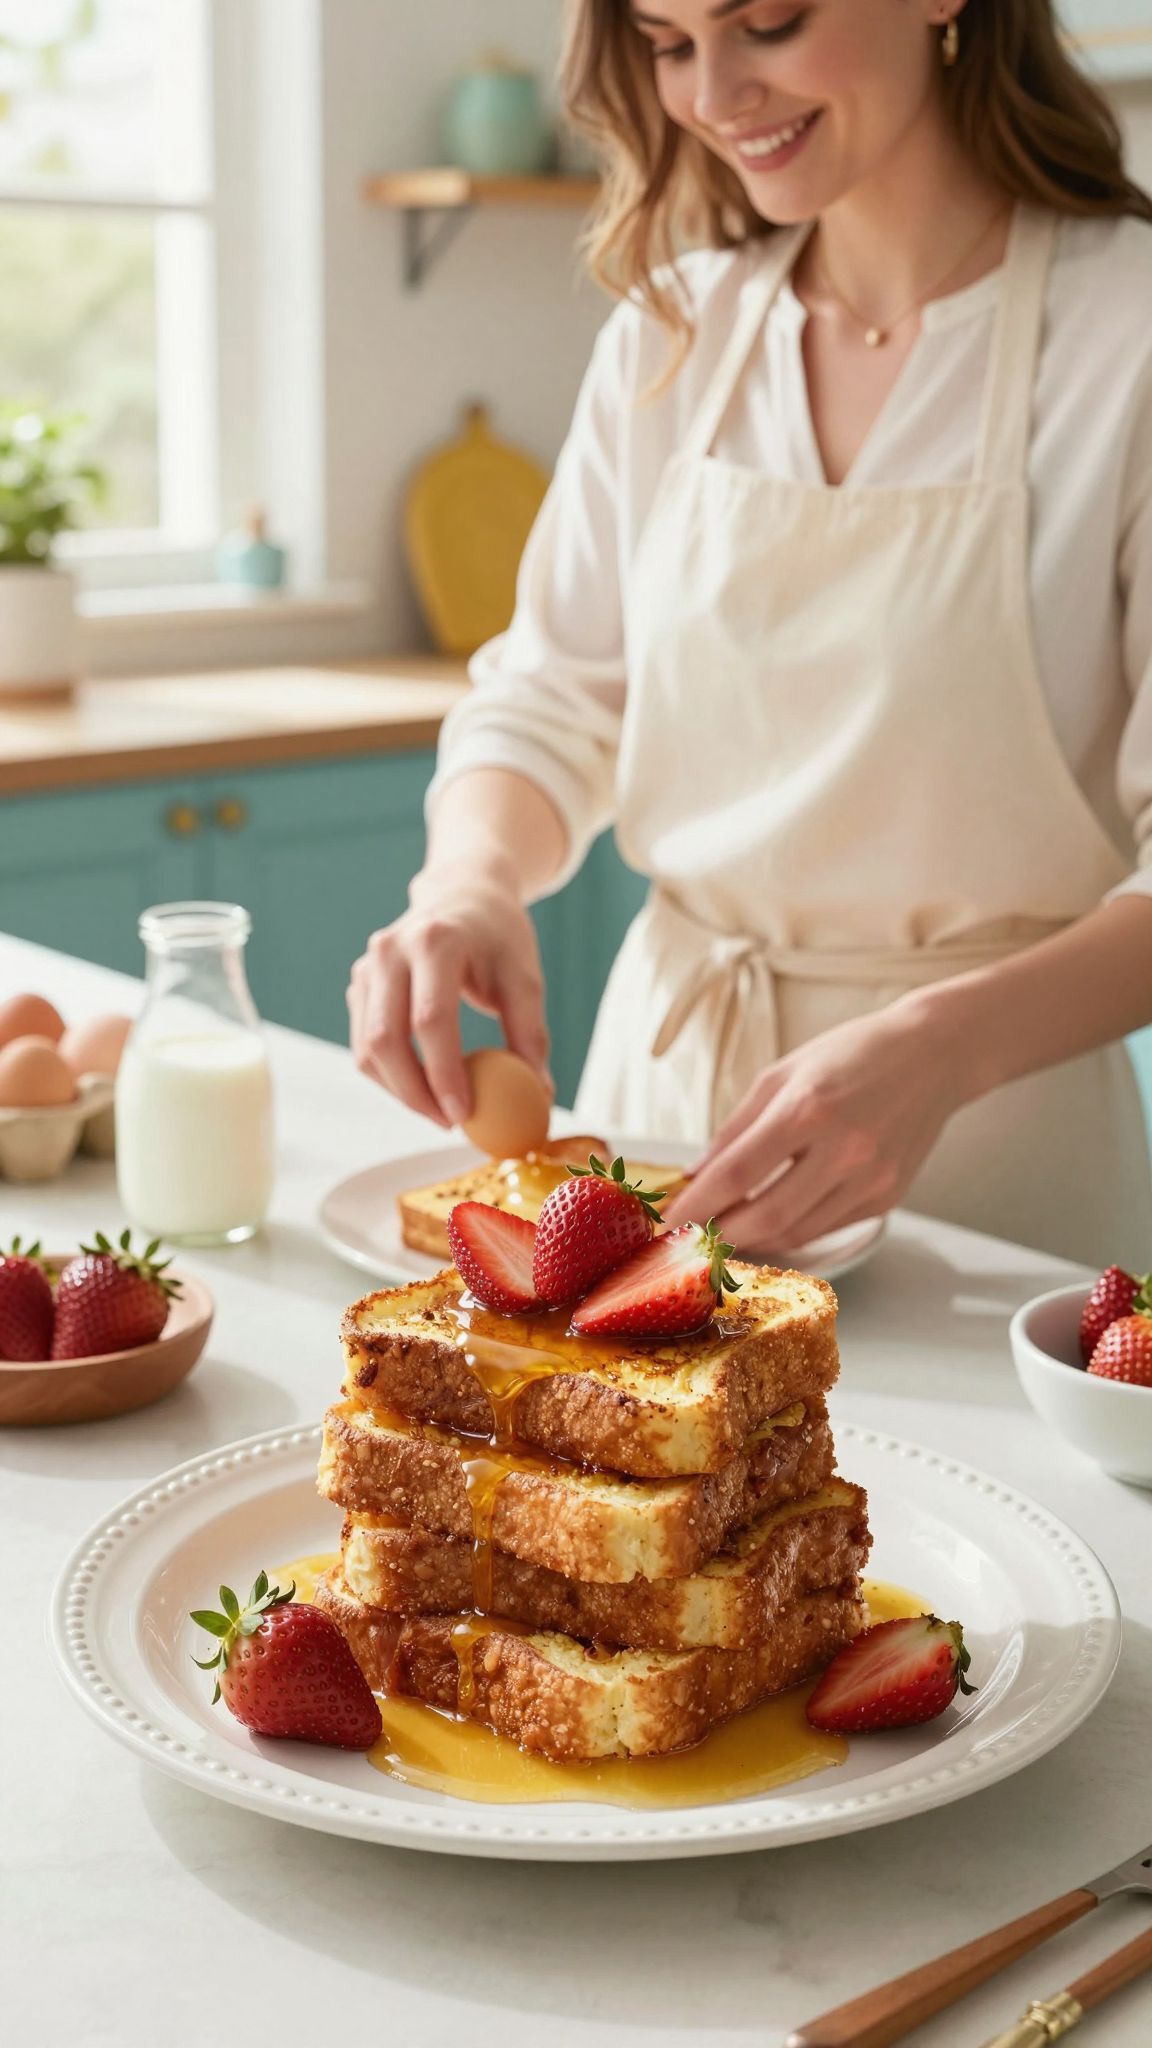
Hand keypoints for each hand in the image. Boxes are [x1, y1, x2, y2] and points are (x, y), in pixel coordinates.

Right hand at [347, 857, 551, 1128]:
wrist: (462, 893)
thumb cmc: (498, 936)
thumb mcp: (524, 976)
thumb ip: (530, 1033)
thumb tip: (539, 1094)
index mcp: (435, 941)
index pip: (431, 1020)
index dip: (444, 1074)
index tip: (464, 1115)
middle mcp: (390, 951)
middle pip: (387, 1039)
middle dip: (415, 1093)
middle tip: (449, 1123)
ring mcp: (368, 967)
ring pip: (367, 1048)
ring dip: (400, 1091)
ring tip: (439, 1111)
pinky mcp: (359, 984)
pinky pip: (364, 1043)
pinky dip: (390, 1075)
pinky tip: (422, 1087)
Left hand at [659, 997, 968, 1252]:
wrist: (934, 1055)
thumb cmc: (852, 1054)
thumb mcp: (781, 1075)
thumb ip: (735, 1129)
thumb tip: (696, 1175)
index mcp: (809, 1108)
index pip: (737, 1174)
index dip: (695, 1206)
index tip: (667, 1224)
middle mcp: (845, 1149)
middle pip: (766, 1217)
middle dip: (720, 1235)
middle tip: (691, 1237)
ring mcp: (872, 1179)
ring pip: (797, 1233)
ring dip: (754, 1238)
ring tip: (724, 1230)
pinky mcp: (888, 1197)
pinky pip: (827, 1228)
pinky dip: (792, 1230)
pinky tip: (771, 1218)